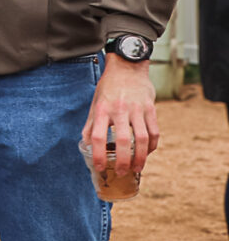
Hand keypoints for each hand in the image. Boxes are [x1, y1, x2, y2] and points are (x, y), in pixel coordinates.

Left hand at [83, 55, 158, 174]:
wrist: (128, 67)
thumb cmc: (109, 88)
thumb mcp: (95, 103)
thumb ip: (92, 124)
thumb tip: (85, 144)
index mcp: (102, 109)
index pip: (98, 136)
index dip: (99, 154)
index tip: (100, 167)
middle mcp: (120, 110)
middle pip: (123, 141)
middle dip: (123, 161)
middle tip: (121, 173)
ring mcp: (138, 109)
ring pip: (142, 139)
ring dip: (140, 157)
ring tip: (136, 168)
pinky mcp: (151, 109)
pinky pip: (154, 132)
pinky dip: (152, 146)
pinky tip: (147, 153)